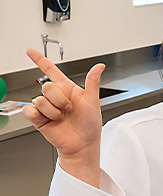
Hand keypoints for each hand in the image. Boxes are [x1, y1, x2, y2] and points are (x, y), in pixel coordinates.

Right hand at [22, 48, 104, 186]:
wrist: (83, 144)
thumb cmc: (90, 125)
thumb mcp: (93, 101)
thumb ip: (92, 82)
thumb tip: (100, 66)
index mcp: (67, 89)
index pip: (51, 71)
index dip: (40, 60)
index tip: (30, 51)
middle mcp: (55, 97)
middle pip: (47, 87)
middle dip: (59, 99)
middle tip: (68, 110)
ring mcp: (46, 108)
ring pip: (39, 99)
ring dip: (53, 111)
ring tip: (61, 118)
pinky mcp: (38, 118)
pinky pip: (29, 110)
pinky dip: (39, 116)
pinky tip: (49, 121)